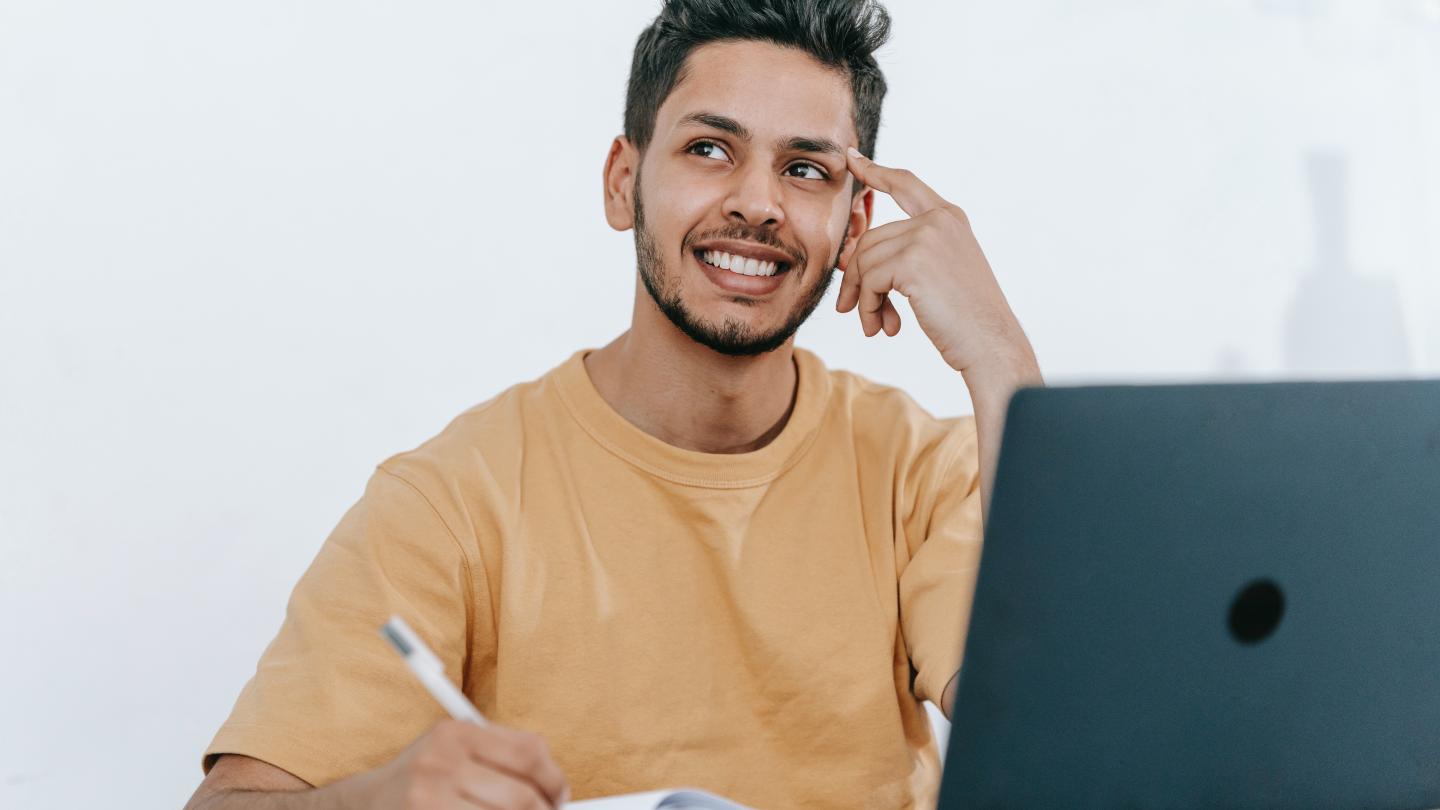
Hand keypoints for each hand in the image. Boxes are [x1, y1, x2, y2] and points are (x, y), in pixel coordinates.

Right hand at [360, 719, 568, 809]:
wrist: (362, 804)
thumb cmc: (421, 780)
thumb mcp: (454, 750)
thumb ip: (500, 755)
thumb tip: (555, 785)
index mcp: (455, 733)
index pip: (528, 752)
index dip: (554, 780)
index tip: (559, 796)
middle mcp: (440, 763)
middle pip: (522, 798)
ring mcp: (429, 800)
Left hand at [837, 147, 1034, 376]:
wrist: (991, 343)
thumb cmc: (966, 319)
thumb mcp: (939, 274)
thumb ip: (906, 255)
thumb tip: (852, 257)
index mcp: (950, 218)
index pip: (905, 184)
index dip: (876, 172)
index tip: (853, 160)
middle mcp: (939, 220)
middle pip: (870, 239)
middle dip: (856, 278)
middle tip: (853, 311)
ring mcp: (927, 237)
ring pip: (865, 262)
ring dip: (863, 299)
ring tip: (874, 325)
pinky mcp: (913, 261)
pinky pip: (869, 281)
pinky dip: (868, 307)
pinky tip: (883, 327)